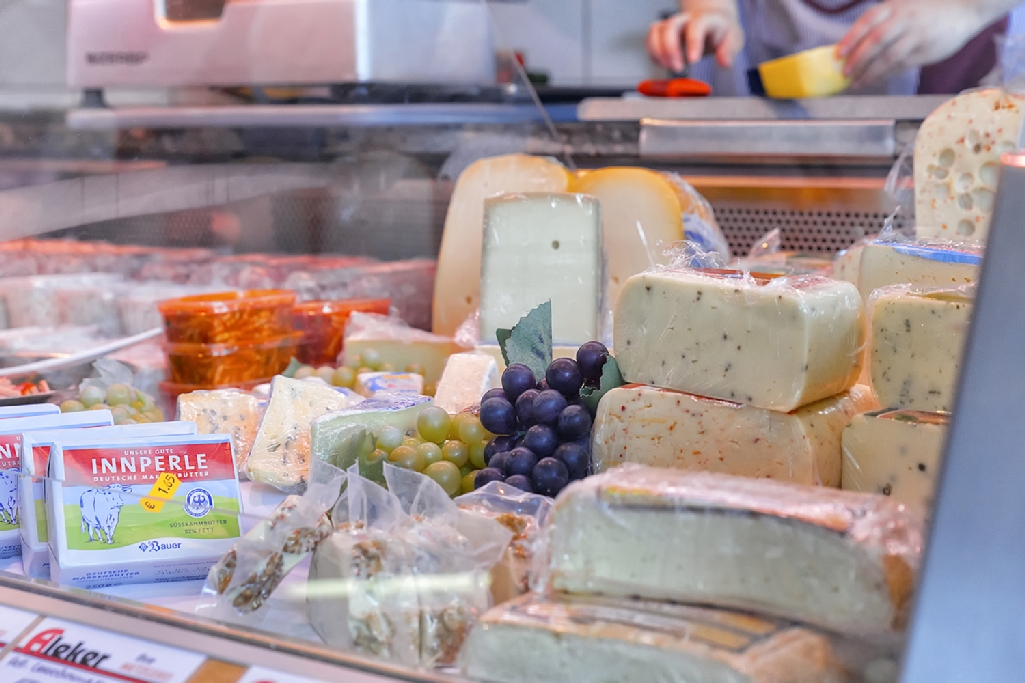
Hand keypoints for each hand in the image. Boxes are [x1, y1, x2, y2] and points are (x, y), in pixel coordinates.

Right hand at [647, 4, 744, 71]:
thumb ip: (729, 50)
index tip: (693, 60)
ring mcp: (671, 24)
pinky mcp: (661, 33)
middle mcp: (685, 19)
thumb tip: (725, 63)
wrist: (711, 22)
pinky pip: (650, 40)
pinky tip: (664, 63)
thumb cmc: (721, 32)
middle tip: (678, 68)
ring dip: (658, 52)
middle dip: (671, 50)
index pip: (697, 25)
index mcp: (705, 19)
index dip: (693, 42)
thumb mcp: (733, 39)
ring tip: (669, 67)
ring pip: (656, 31)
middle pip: (671, 26)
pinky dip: (653, 54)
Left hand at [837, 0, 982, 87]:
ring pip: (888, 57)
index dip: (851, 37)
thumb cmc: (927, 11)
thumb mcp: (904, 8)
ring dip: (870, 72)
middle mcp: (905, 18)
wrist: (965, 9)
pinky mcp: (926, 49)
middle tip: (845, 72)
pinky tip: (875, 80)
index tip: (838, 53)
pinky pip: (901, 66)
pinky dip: (885, 75)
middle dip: (857, 59)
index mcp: (895, 6)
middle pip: (875, 41)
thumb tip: (854, 47)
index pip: (867, 21)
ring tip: (857, 82)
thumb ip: (882, 23)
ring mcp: (916, 34)